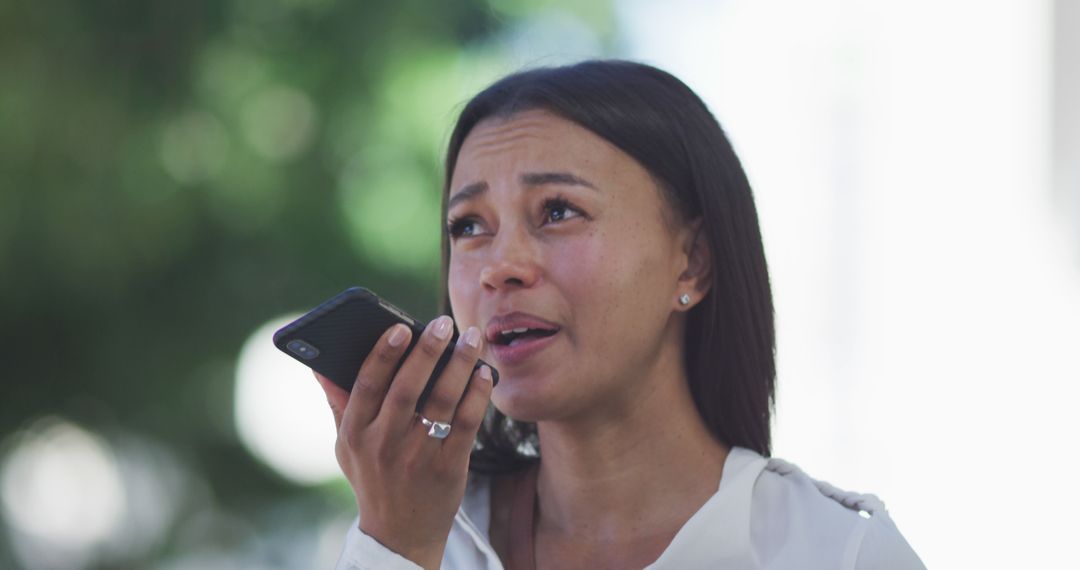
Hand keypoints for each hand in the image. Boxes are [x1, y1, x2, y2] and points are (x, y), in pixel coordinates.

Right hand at [314, 316, 492, 569]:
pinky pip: (467, 423)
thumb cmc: (373, 479)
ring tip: (471, 339)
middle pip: (407, 387)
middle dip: (428, 350)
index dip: (384, 351)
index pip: (368, 383)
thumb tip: (321, 365)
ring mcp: (418, 457)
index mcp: (355, 433)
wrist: (399, 536)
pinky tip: (484, 374)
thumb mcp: (345, 446)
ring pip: (442, 400)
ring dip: (460, 365)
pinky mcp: (449, 469)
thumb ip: (339, 404)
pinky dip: (478, 395)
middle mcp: (384, 444)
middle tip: (444, 322)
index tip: (401, 325)